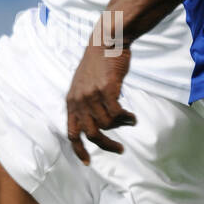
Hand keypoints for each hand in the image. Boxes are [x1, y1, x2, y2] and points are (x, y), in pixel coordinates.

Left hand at [66, 40, 135, 163]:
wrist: (107, 41)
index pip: (71, 133)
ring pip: (107, 124)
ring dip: (120, 125)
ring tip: (129, 120)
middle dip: (106, 145)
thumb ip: (85, 104)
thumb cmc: (98, 63)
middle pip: (91, 134)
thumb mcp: (83, 85)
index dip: (79, 150)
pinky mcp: (106, 89)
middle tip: (119, 149)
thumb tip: (98, 125)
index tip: (88, 162)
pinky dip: (127, 118)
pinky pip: (118, 114)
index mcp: (71, 101)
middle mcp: (79, 100)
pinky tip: (132, 117)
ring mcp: (92, 95)